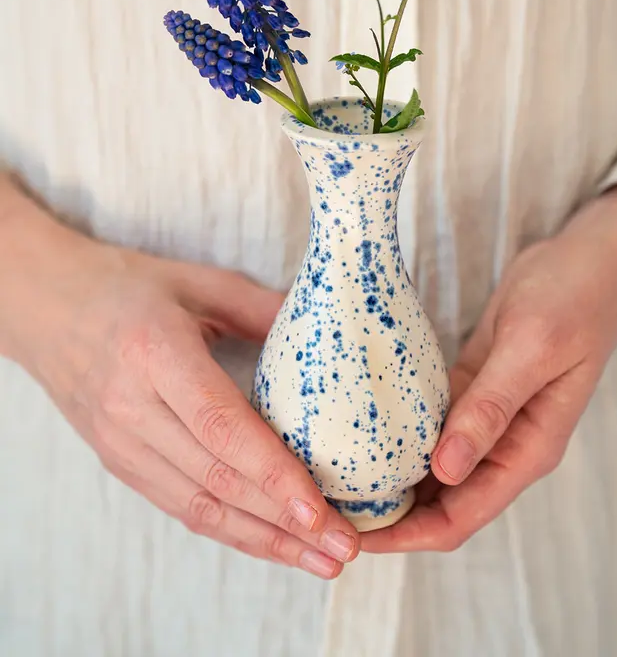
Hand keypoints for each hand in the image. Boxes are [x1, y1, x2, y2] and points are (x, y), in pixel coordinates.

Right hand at [0, 175, 358, 577]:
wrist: (49, 307)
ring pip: (199, 506)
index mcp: (153, 352)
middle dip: (285, 520)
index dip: (271, 471)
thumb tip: (331, 334)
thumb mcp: (199, 281)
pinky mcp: (119, 462)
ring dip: (264, 539)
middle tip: (344, 544)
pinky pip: (180, 506)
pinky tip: (272, 541)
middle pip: (216, 477)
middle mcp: (132, 407)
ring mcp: (120, 442)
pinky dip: (230, 530)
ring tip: (320, 558)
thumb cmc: (128, 287)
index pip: (220, 424)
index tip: (319, 507)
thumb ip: (262, 309)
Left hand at [363, 183, 616, 552]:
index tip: (353, 535)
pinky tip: (361, 428)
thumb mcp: (530, 351)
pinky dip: (398, 432)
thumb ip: (490, 410)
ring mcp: (486, 417)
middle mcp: (504, 445)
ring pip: (430, 465)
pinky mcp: (471, 388)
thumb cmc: (573, 300)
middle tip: (327, 507)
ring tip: (334, 476)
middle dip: (387, 514)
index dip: (406, 535)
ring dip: (388, 475)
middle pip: (438, 501)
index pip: (460, 517)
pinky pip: (429, 423)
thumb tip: (444, 470)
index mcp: (526, 451)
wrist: (587, 260)